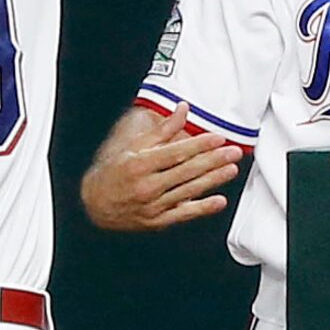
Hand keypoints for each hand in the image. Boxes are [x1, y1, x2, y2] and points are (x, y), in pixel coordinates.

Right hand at [81, 106, 243, 230]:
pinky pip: (184, 214)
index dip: (200, 145)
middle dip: (213, 161)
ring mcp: (153, 205)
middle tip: (233, 152)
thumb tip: (182, 109)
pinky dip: (203, 208)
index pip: (176, 152)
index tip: (218, 139)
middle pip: (186, 171)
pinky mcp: (157, 221)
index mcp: (140, 164)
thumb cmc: (116, 171)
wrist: (96, 204)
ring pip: (189, 190)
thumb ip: (162, 130)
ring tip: (231, 169)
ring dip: (213, 180)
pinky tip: (219, 201)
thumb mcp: (135, 146)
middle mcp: (147, 185)